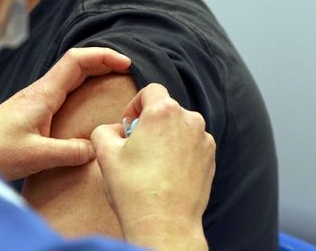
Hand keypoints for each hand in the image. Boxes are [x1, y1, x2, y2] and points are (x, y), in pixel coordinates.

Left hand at [0, 47, 130, 180]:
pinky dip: (79, 89)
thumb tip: (96, 148)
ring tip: (113, 83)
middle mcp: (38, 91)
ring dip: (91, 74)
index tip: (126, 64)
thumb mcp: (36, 156)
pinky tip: (86, 104)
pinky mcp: (28, 111)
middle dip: (102, 62)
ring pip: (67, 76)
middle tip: (127, 71)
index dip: (103, 56)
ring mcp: (32, 100)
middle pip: (74, 64)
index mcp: (42, 94)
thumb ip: (69, 152)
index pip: (76, 61)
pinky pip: (60, 92)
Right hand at [90, 84, 215, 250]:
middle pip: (166, 109)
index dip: (135, 104)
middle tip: (136, 146)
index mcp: (163, 112)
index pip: (151, 90)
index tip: (128, 124)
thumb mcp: (105, 154)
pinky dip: (180, 152)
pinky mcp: (211, 160)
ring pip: (181, 128)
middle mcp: (189, 120)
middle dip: (150, 122)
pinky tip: (166, 173)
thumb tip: (114, 131)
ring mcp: (204, 141)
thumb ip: (104, 131)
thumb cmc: (134, 189)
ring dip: (166, 137)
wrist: (164, 224)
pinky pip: (192, 145)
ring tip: (151, 162)